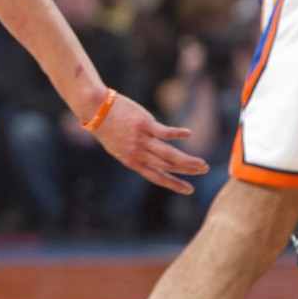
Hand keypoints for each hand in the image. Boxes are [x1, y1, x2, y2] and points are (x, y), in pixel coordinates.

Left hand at [92, 93, 207, 193]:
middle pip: (166, 166)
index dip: (173, 184)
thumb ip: (132, 153)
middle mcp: (137, 153)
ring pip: (169, 154)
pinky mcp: (144, 124)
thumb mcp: (116, 147)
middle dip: (186, 171)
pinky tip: (189, 134)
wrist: (95, 109)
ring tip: (202, 163)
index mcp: (131, 160)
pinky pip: (165, 132)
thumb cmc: (107, 126)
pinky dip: (178, 134)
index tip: (188, 190)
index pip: (156, 176)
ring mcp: (141, 139)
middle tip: (202, 171)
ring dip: (187, 160)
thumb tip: (147, 157)